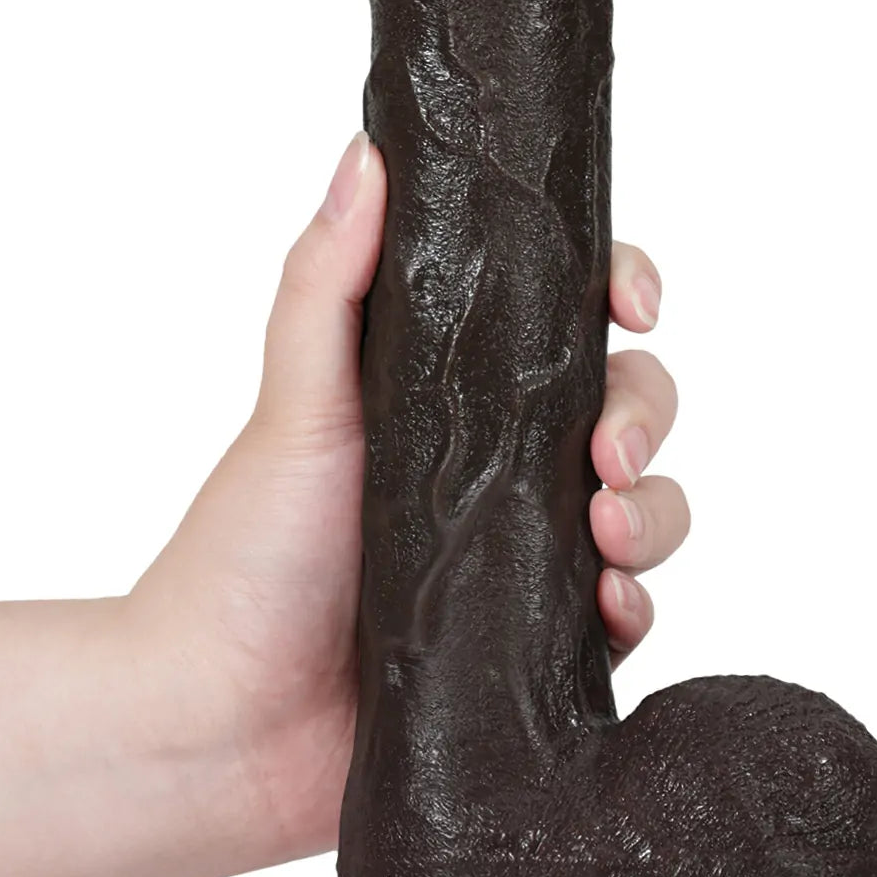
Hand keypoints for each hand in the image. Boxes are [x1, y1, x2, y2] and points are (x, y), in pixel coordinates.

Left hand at [130, 132, 689, 864]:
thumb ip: (329, 281)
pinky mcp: (538, 647)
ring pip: (646, 506)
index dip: (618, 294)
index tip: (632, 304)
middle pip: (629, 405)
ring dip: (654, 512)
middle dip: (644, 414)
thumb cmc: (246, 556)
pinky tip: (609, 610)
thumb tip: (366, 151)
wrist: (222, 725)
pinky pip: (628, 613)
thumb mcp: (295, 402)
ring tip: (604, 538)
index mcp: (454, 393)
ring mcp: (524, 557)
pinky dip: (637, 605)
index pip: (564, 317)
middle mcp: (500, 467)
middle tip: (604, 454)